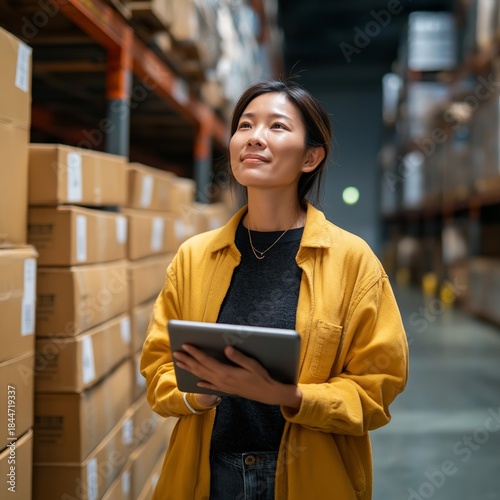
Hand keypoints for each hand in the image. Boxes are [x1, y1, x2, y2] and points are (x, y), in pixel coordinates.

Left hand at [173, 344, 301, 408]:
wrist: (267, 394)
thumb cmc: (261, 377)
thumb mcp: (252, 364)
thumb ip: (238, 357)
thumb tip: (227, 349)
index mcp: (226, 372)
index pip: (206, 361)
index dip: (195, 353)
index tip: (185, 346)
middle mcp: (221, 380)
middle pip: (200, 368)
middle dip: (187, 360)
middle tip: (176, 353)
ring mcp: (222, 386)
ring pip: (202, 376)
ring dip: (190, 369)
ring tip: (180, 364)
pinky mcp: (226, 389)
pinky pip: (210, 386)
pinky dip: (202, 383)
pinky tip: (197, 382)